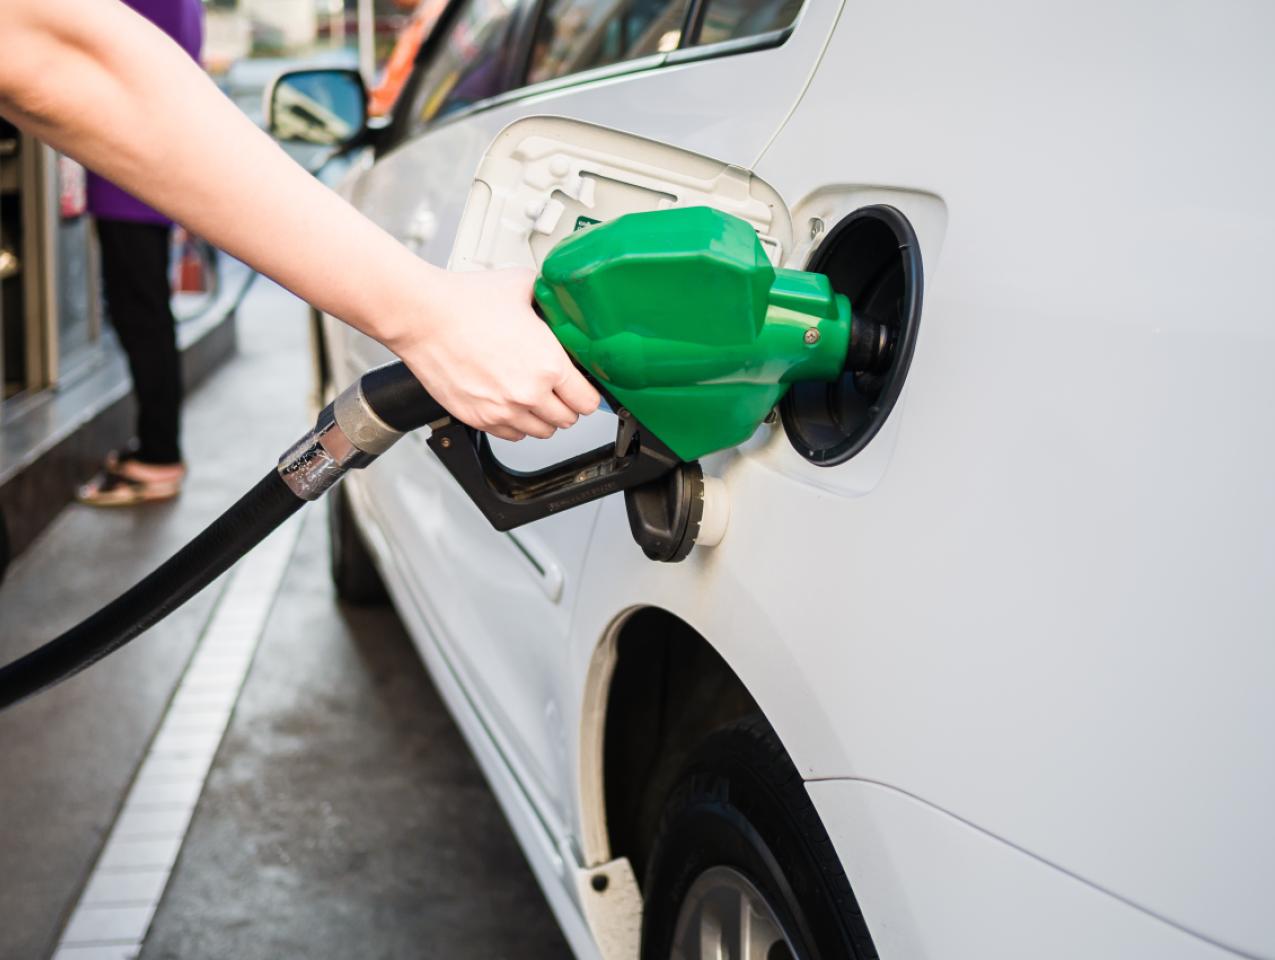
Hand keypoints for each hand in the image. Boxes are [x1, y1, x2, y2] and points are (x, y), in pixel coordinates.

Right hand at [392, 268, 600, 441]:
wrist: (422, 317)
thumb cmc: (466, 301)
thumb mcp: (522, 286)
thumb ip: (548, 297)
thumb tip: (558, 297)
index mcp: (549, 365)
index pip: (588, 402)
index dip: (588, 393)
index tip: (583, 387)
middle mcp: (529, 394)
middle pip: (567, 420)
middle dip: (567, 405)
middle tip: (558, 389)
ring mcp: (503, 410)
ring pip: (541, 432)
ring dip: (542, 417)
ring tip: (534, 396)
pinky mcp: (478, 418)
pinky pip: (511, 436)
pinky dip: (516, 424)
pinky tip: (511, 403)